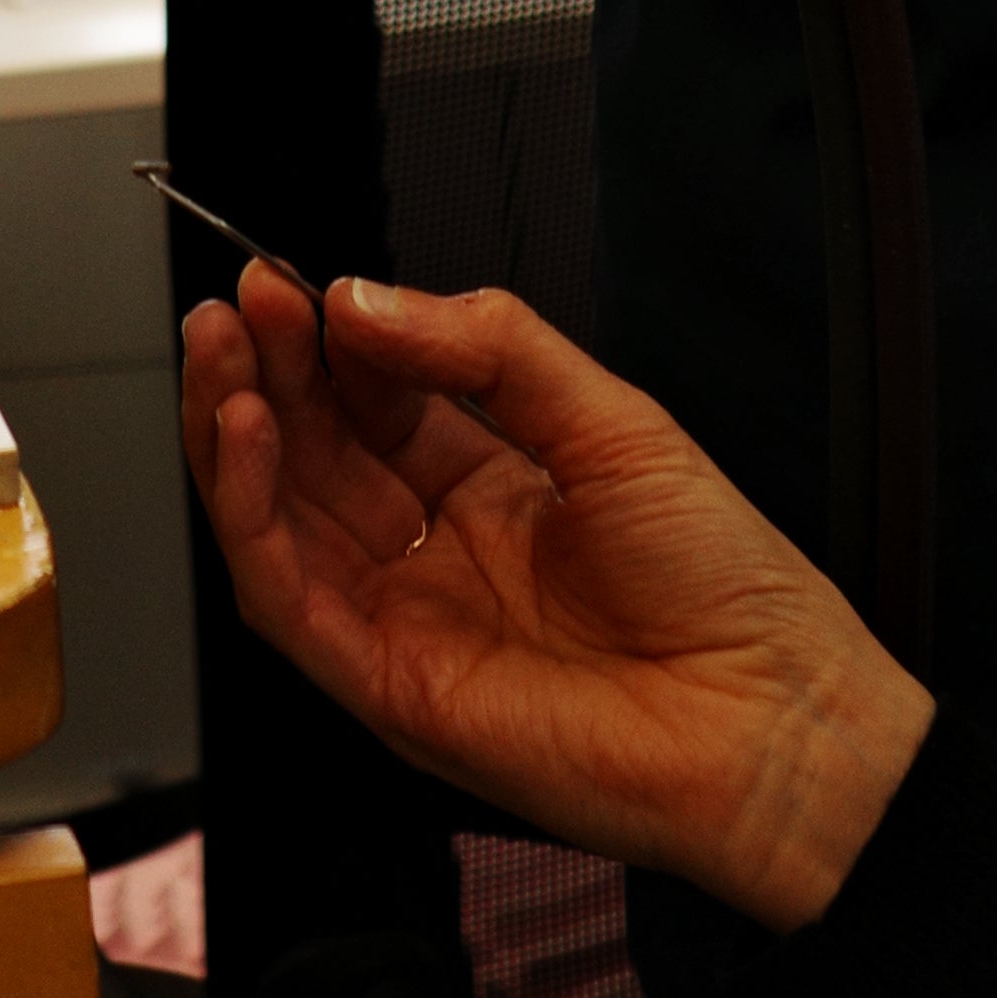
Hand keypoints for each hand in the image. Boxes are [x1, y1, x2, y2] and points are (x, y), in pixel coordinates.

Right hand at [179, 262, 933, 930]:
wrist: (775, 719)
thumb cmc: (727, 586)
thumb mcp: (613, 421)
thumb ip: (488, 348)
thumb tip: (366, 300)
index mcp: (490, 489)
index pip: (370, 402)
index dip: (323, 338)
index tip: (288, 278)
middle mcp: (435, 555)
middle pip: (311, 454)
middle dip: (264, 370)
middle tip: (240, 302)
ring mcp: (406, 622)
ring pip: (278, 521)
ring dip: (233, 431)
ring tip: (221, 351)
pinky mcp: (389, 688)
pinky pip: (289, 598)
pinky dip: (252, 515)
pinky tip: (248, 437)